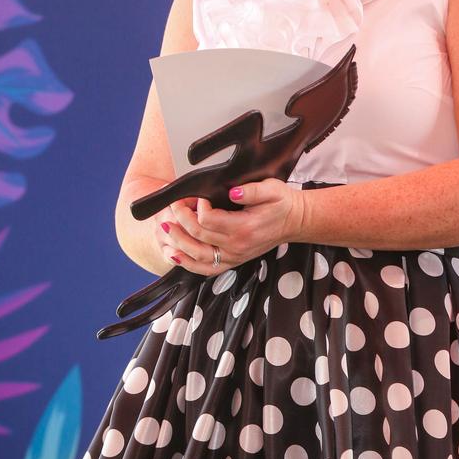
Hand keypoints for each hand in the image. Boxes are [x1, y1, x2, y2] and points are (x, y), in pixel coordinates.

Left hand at [160, 178, 305, 276]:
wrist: (294, 221)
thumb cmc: (282, 202)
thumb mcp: (272, 189)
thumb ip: (253, 190)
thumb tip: (233, 192)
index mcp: (244, 228)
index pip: (208, 221)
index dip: (198, 206)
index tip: (199, 195)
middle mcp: (237, 246)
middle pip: (198, 237)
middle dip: (181, 219)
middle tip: (173, 205)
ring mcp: (234, 257)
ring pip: (197, 256)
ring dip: (177, 242)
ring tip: (164, 228)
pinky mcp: (233, 261)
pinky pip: (205, 269)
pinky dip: (187, 264)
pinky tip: (174, 254)